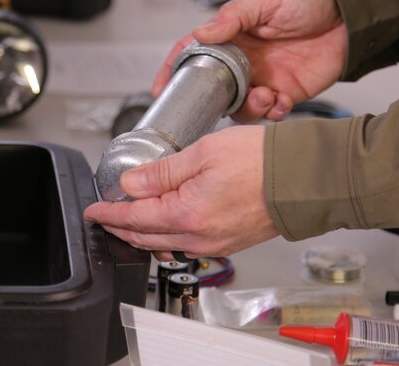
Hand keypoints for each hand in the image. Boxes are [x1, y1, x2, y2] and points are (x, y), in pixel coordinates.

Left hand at [84, 125, 277, 260]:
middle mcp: (198, 238)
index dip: (109, 213)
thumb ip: (162, 171)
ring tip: (130, 218)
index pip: (134, 218)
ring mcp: (215, 244)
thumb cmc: (262, 162)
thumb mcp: (203, 152)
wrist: (304, 179)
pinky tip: (166, 223)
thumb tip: (132, 184)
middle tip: (105, 216)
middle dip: (121, 226)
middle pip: (146, 237)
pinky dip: (168, 235)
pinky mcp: (229, 243)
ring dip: (143, 233)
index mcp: (187, 215)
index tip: (94, 209)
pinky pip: (188, 245)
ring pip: (166, 244)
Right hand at [154, 0, 347, 121]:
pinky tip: (280, 102)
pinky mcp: (285, 92)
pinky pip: (270, 112)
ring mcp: (263, 77)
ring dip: (248, 109)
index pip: (194, 51)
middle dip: (215, 100)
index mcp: (231, 33)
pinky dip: (272, 113)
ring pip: (241, 106)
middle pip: (214, 87)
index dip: (174, 70)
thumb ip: (232, 17)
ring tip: (265, 97)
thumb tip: (202, 32)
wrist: (350, 12)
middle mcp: (243, 59)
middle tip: (225, 100)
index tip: (160, 88)